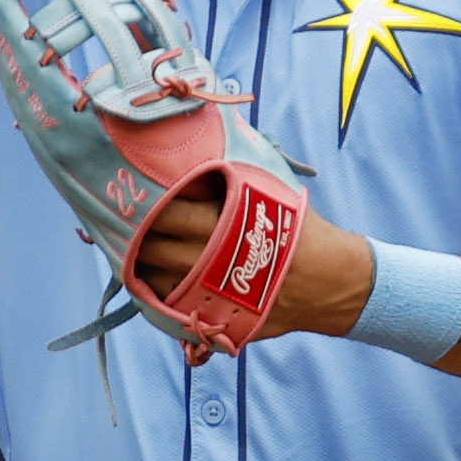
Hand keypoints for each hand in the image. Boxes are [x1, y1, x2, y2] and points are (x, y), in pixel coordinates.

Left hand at [134, 186, 372, 340]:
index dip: (146, 203)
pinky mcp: (218, 318)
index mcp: (225, 223)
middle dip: (137, 235)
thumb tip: (204, 142)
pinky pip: (174, 311)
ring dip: (144, 266)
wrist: (332, 282)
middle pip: (155, 247)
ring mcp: (214, 295)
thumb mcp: (273, 191)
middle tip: (127, 222)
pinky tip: (158, 281)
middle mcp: (214, 260)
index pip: (168, 211)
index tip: (135, 193)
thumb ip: (237, 171)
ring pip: (157, 281)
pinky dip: (161, 296)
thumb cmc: (300, 230)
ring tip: (139, 252)